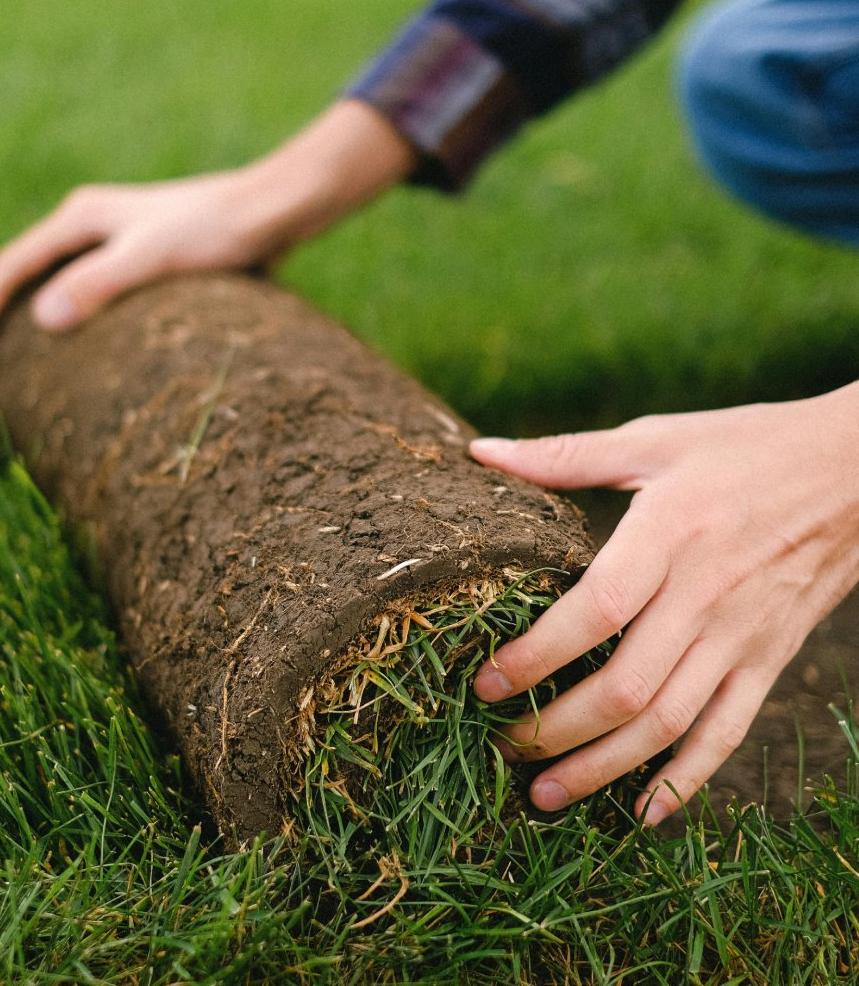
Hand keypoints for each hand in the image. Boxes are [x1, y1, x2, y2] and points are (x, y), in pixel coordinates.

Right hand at [0, 100, 416, 353]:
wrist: (271, 211)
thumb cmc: (215, 231)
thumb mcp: (152, 257)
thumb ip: (98, 284)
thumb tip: (42, 319)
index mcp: (82, 217)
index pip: (14, 264)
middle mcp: (95, 222)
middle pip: (34, 270)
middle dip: (9, 313)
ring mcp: (123, 238)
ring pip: (68, 281)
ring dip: (46, 316)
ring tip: (34, 361)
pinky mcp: (151, 256)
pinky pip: (102, 290)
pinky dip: (86, 317)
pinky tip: (97, 348)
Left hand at [470, 384, 858, 824]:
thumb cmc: (747, 448)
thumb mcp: (656, 439)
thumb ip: (565, 455)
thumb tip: (482, 452)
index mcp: (668, 535)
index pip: (594, 612)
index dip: (536, 656)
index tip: (486, 683)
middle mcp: (705, 596)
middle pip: (625, 687)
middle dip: (554, 729)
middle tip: (500, 745)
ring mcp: (742, 637)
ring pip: (668, 724)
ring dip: (602, 768)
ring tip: (544, 795)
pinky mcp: (770, 660)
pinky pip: (727, 732)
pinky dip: (686, 780)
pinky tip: (642, 813)